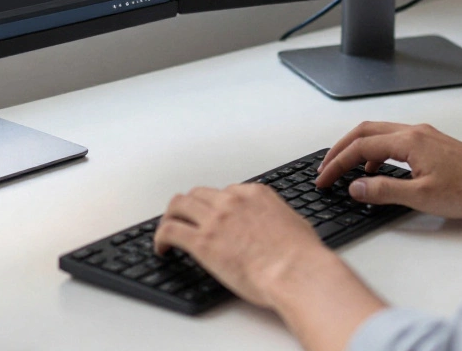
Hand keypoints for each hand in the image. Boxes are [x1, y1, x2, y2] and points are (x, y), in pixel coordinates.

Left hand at [155, 183, 388, 350]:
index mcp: (255, 194)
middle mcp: (232, 201)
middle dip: (189, 207)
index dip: (215, 205)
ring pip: (178, 206)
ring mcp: (215, 219)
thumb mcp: (294, 223)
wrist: (296, 271)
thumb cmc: (301, 255)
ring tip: (167, 231)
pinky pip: (170, 231)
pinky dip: (160, 238)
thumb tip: (277, 226)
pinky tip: (161, 248)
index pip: (225, 192)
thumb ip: (278, 218)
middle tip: (184, 220)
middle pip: (198, 194)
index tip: (211, 217)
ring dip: (171, 217)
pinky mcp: (202, 241)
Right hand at [317, 122, 461, 218]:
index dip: (337, 163)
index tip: (324, 178)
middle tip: (325, 168)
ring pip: (379, 133)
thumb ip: (383, 191)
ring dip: (359, 149)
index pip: (360, 147)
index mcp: (409, 141)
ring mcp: (424, 135)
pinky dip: (377, 151)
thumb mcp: (421, 196)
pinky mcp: (431, 142)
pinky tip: (378, 171)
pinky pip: (394, 139)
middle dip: (341, 149)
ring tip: (347, 171)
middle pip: (365, 131)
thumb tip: (356, 187)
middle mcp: (414, 131)